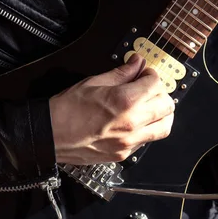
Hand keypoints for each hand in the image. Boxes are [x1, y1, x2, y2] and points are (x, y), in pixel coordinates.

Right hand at [49, 54, 174, 164]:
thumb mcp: (94, 82)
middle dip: (160, 93)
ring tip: (149, 106)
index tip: (144, 73)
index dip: (151, 75)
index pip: (155, 84)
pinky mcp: (124, 155)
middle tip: (148, 88)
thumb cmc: (67, 109)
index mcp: (124, 101)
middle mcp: (131, 124)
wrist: (50, 135)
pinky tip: (136, 121)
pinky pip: (147, 140)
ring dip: (161, 114)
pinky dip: (148, 129)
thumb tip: (137, 63)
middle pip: (167, 105)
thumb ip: (122, 73)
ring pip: (164, 127)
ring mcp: (129, 142)